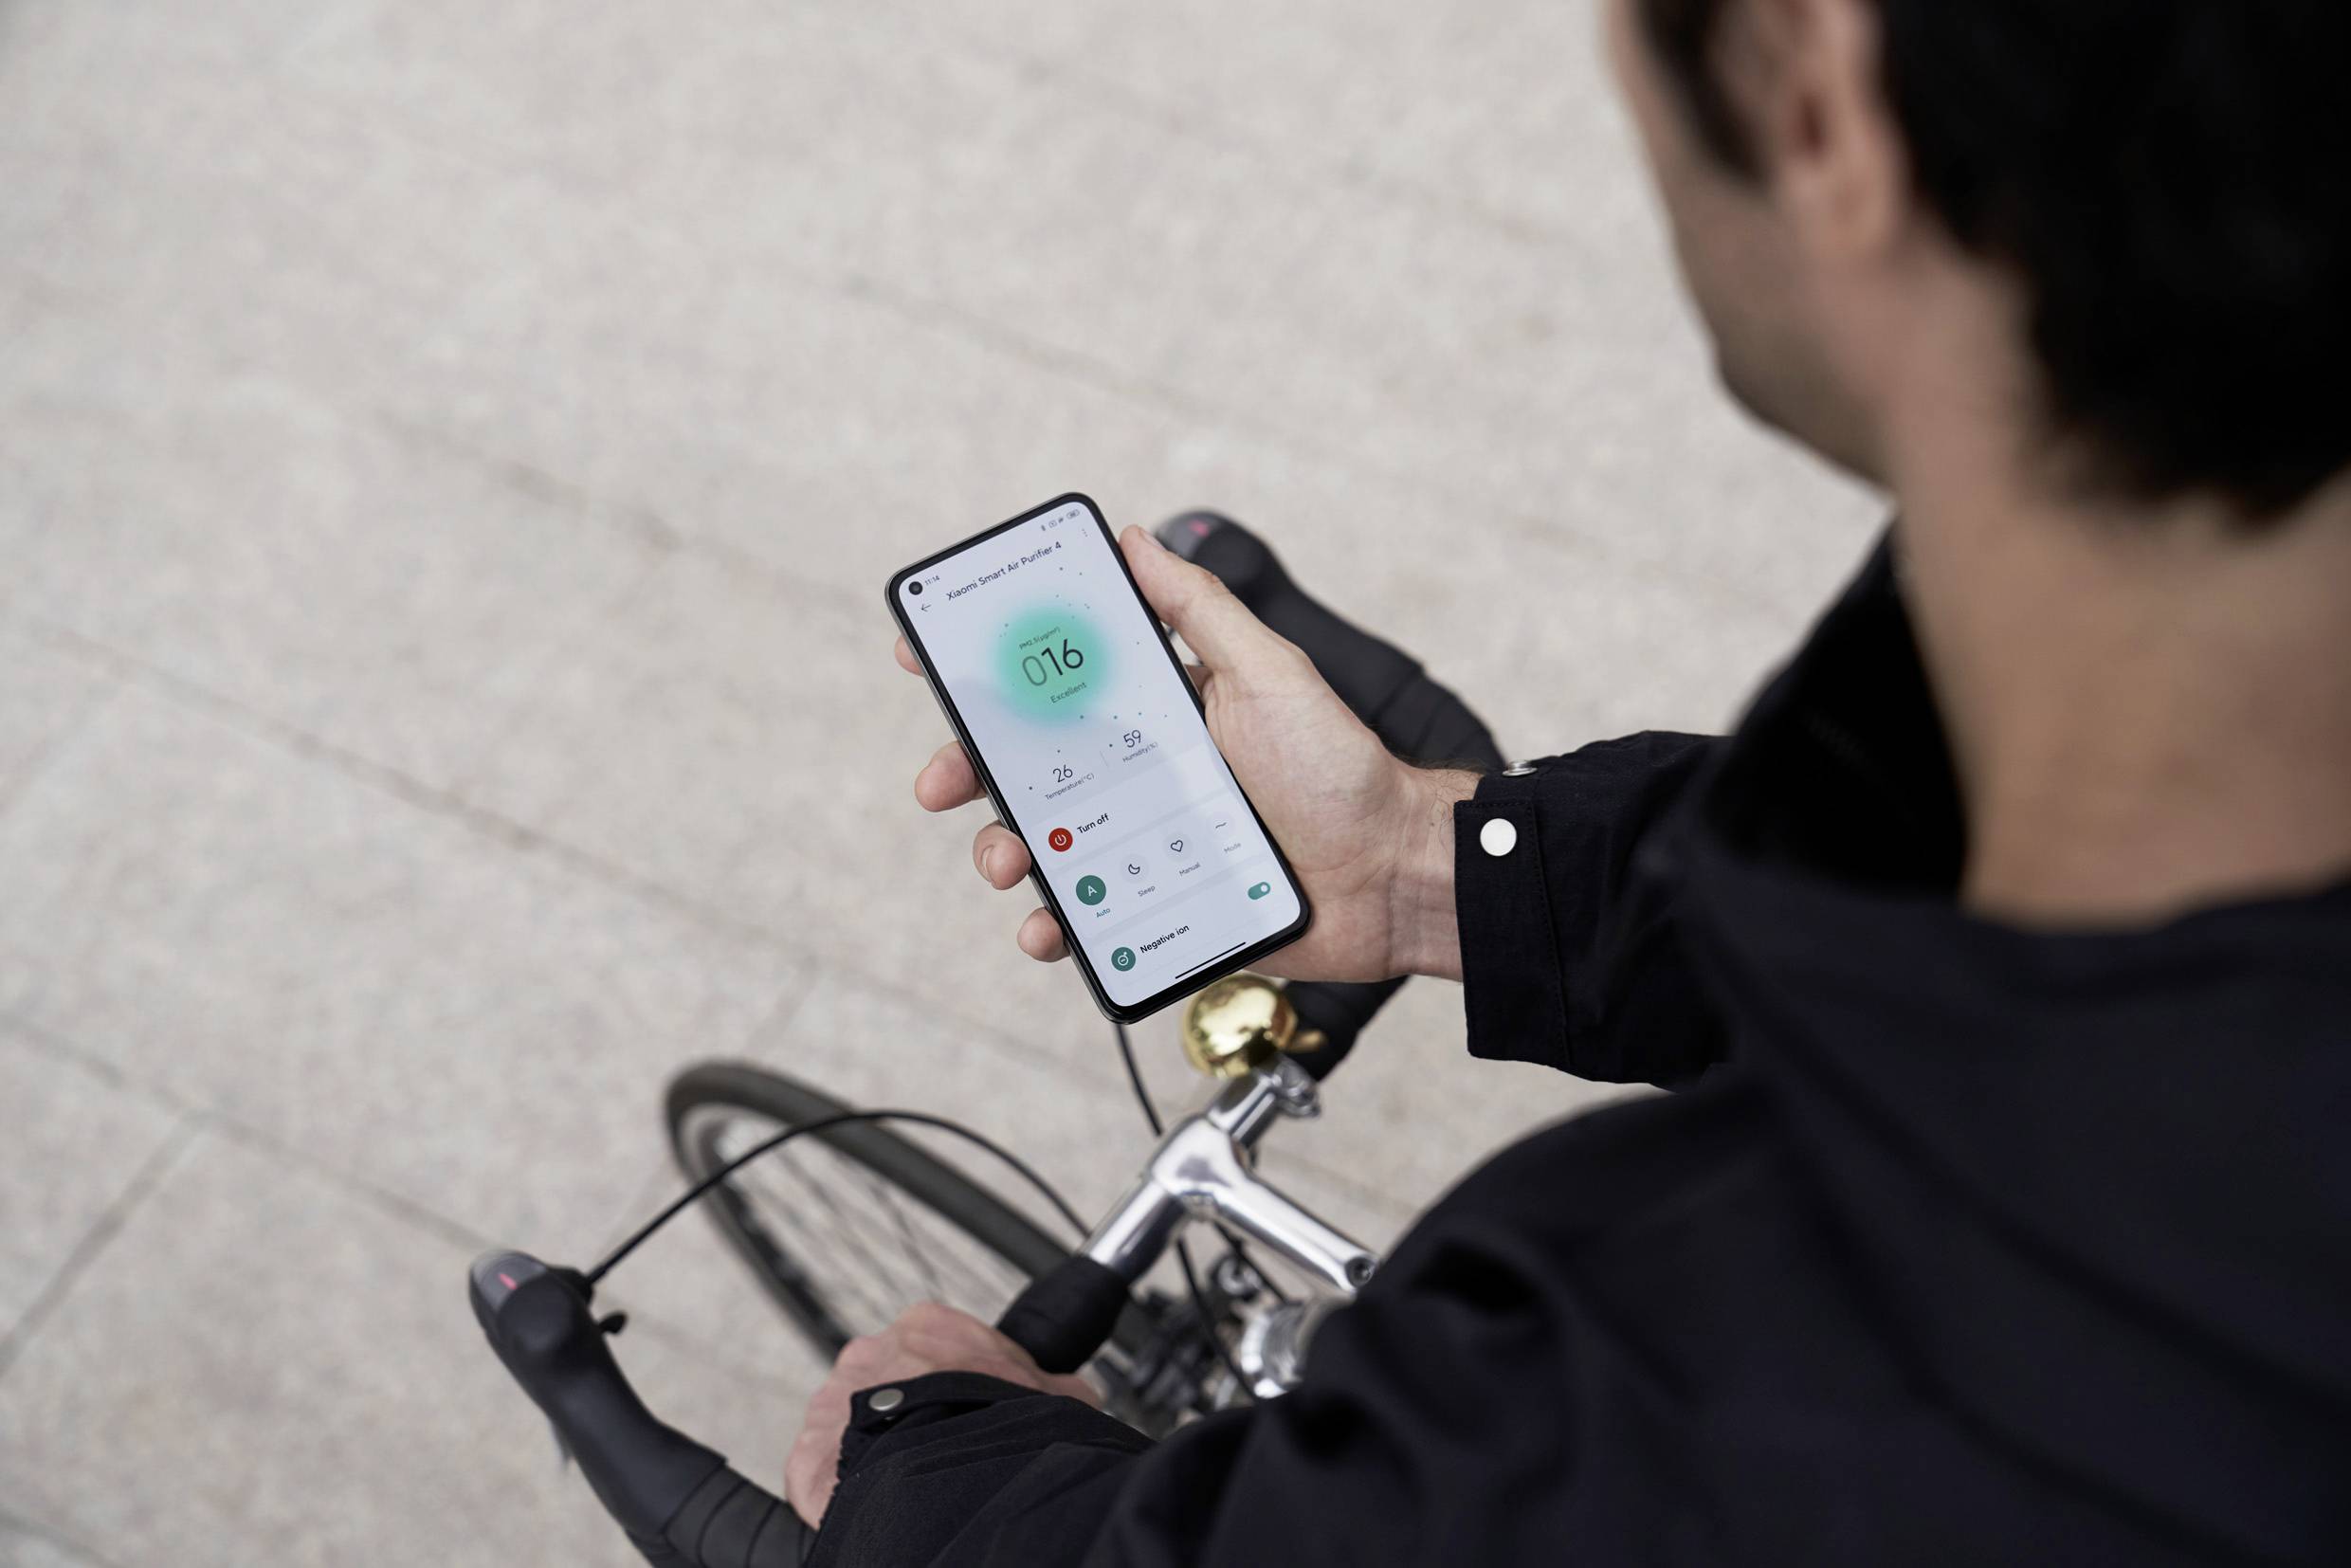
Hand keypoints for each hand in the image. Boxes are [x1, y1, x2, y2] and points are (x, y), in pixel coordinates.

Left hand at [784, 1303, 1099, 1527]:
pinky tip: (877, 1500)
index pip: (946, 1352)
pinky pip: (824, 1471)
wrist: (937, 1458)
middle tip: (948, 1444)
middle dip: (919, 1411)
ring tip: (913, 1478)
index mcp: (925, 1327)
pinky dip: (847, 1489)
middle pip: (896, 1383)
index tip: (981, 1410)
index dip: (970, 1384)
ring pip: (857, 1424)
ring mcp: (833, 1401)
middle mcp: (870, 1354)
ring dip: (880, 1447)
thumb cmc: (989, 1415)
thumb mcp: (1039, 1393)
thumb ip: (1053, 1388)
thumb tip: (1082, 1395)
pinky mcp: (807, 1454)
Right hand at [897, 524, 1471, 982]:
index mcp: (1154, 712)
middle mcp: (1137, 774)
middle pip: (1025, 768)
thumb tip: (1134, 539)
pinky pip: (1085, 918)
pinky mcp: (1155, 907)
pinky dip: (1052, 924)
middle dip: (967, 771)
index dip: (988, 671)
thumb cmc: (1340, 769)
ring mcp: (1141, 844)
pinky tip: (1045, 926)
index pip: (1055, 683)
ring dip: (1003, 850)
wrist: (1392, 874)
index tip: (926, 656)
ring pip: (1042, 845)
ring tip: (1009, 861)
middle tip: (940, 783)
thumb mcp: (1269, 673)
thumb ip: (1200, 610)